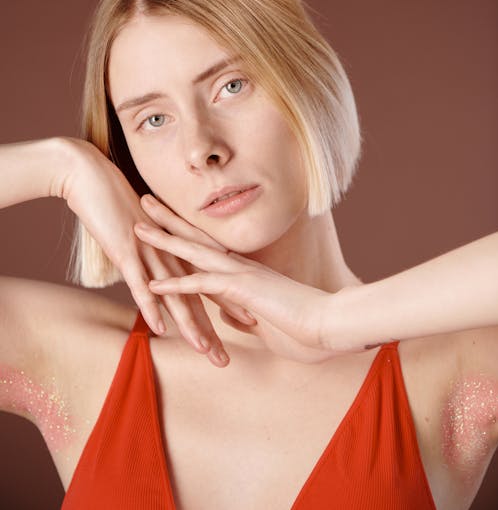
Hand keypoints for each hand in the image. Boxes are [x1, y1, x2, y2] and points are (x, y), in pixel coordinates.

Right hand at [59, 137, 253, 366]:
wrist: (92, 177)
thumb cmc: (113, 204)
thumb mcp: (137, 234)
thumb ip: (150, 253)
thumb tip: (155, 274)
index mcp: (173, 248)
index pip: (203, 284)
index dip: (225, 305)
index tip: (246, 325)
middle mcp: (168, 252)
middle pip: (196, 296)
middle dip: (212, 329)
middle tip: (226, 358)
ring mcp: (149, 252)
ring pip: (175, 294)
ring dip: (190, 325)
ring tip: (205, 351)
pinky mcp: (127, 252)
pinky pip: (141, 284)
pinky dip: (152, 307)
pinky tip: (161, 329)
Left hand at [133, 220, 339, 363]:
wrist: (330, 321)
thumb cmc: (304, 325)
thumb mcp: (266, 322)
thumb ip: (244, 315)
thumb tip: (229, 317)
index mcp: (244, 270)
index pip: (207, 246)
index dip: (184, 232)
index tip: (165, 219)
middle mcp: (239, 265)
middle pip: (195, 236)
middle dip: (167, 219)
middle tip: (144, 201)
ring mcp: (240, 274)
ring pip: (193, 252)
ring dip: (164, 241)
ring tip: (136, 228)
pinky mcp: (242, 289)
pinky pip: (202, 285)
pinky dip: (176, 285)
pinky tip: (152, 285)